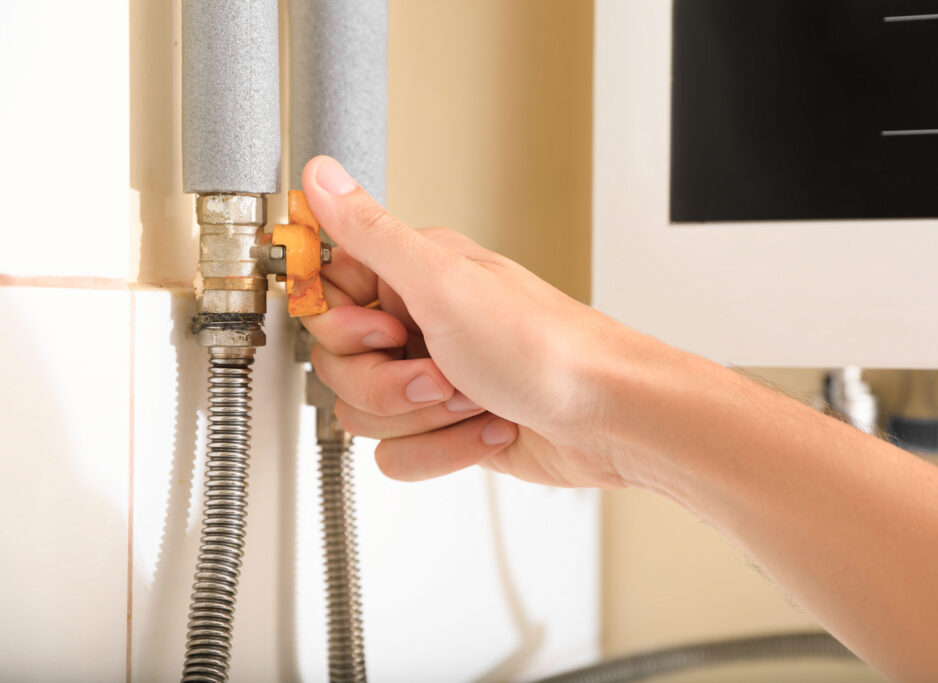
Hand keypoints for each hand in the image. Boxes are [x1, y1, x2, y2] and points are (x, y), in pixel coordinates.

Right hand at [300, 155, 628, 487]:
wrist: (608, 418)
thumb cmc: (545, 347)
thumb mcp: (445, 283)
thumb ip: (371, 233)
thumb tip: (320, 176)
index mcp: (414, 275)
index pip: (327, 299)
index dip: (343, 327)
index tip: (385, 332)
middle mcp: (419, 323)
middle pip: (339, 366)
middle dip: (389, 384)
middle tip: (442, 372)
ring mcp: (431, 378)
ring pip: (364, 415)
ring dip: (422, 419)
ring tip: (472, 398)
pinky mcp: (444, 425)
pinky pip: (398, 454)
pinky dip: (442, 451)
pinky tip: (485, 428)